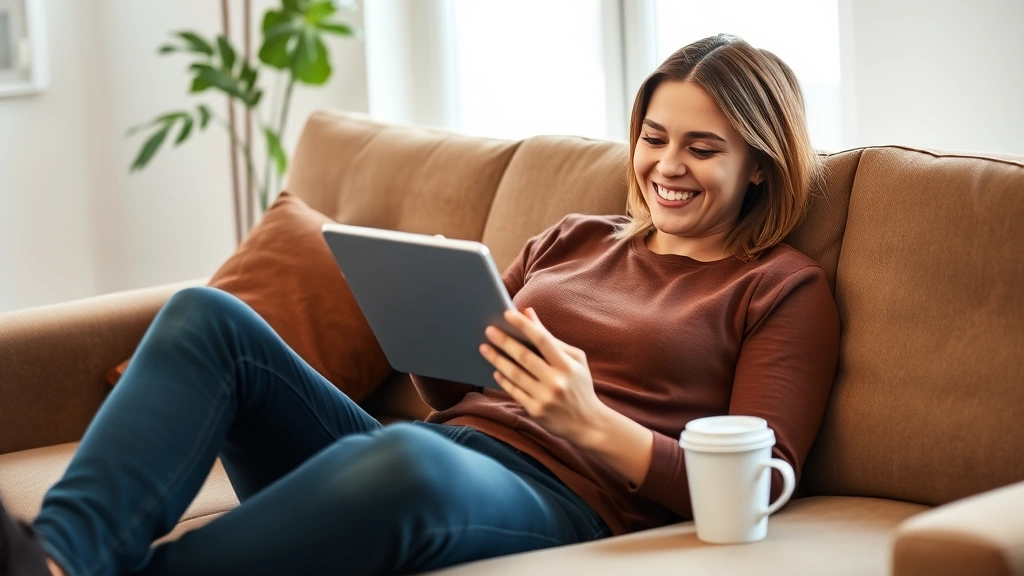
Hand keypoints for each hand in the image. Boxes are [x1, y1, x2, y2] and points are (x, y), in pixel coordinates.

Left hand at [479, 307, 607, 444]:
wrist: (588, 423)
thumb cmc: (579, 385)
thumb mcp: (574, 360)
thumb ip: (551, 338)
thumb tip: (528, 313)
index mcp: (567, 365)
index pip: (543, 340)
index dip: (524, 326)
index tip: (507, 314)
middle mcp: (556, 381)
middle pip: (525, 357)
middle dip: (504, 341)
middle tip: (489, 330)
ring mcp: (545, 397)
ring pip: (515, 375)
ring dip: (497, 360)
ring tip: (484, 348)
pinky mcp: (536, 411)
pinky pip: (514, 392)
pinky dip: (503, 380)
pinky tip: (495, 370)